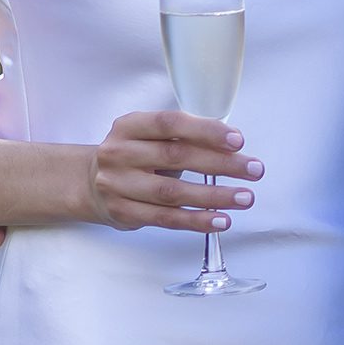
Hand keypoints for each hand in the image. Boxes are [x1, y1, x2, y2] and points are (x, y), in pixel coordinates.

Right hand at [86, 109, 261, 232]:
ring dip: (214, 196)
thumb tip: (232, 146)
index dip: (205, 131)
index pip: (170, 124)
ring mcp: (119, 185)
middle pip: (177, 157)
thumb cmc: (134, 156)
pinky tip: (220, 219)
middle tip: (253, 169)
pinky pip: (166, 219)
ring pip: (173, 193)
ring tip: (244, 198)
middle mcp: (120, 153)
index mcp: (129, 126)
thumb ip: (182, 137)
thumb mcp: (148, 136)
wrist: (89, 183)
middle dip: (221, 164)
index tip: (238, 140)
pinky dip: (196, 220)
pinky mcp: (123, 213)